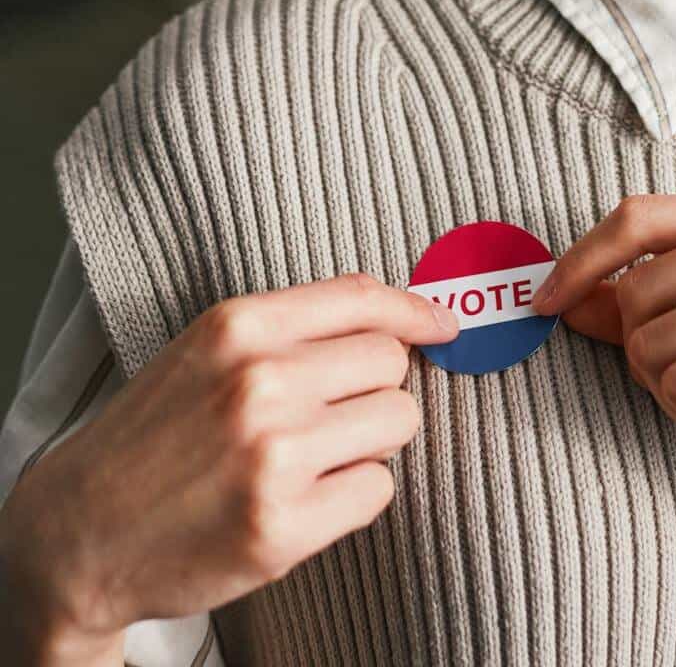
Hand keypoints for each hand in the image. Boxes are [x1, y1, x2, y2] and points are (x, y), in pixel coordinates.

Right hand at [0, 273, 458, 655]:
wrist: (79, 530)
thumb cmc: (156, 433)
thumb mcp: (210, 349)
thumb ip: (295, 325)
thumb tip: (400, 315)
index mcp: (241, 325)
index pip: (364, 298)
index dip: (416, 311)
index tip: (444, 325)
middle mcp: (260, 381)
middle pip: (391, 362)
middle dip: (376, 387)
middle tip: (332, 414)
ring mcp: (273, 455)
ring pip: (397, 422)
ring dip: (371, 440)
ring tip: (316, 456)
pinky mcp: (282, 527)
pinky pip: (377, 490)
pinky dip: (354, 495)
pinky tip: (306, 499)